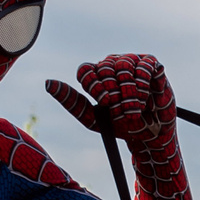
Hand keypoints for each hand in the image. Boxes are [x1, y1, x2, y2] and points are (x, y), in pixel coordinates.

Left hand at [47, 54, 175, 145]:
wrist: (150, 136)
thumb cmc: (121, 126)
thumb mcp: (92, 119)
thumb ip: (72, 102)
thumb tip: (48, 82)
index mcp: (96, 76)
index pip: (86, 71)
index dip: (94, 86)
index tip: (104, 102)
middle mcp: (111, 65)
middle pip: (105, 67)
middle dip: (113, 91)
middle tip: (120, 109)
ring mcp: (131, 63)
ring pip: (124, 66)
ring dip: (129, 91)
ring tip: (135, 108)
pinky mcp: (151, 65)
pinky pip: (144, 65)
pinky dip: (143, 81)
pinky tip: (145, 95)